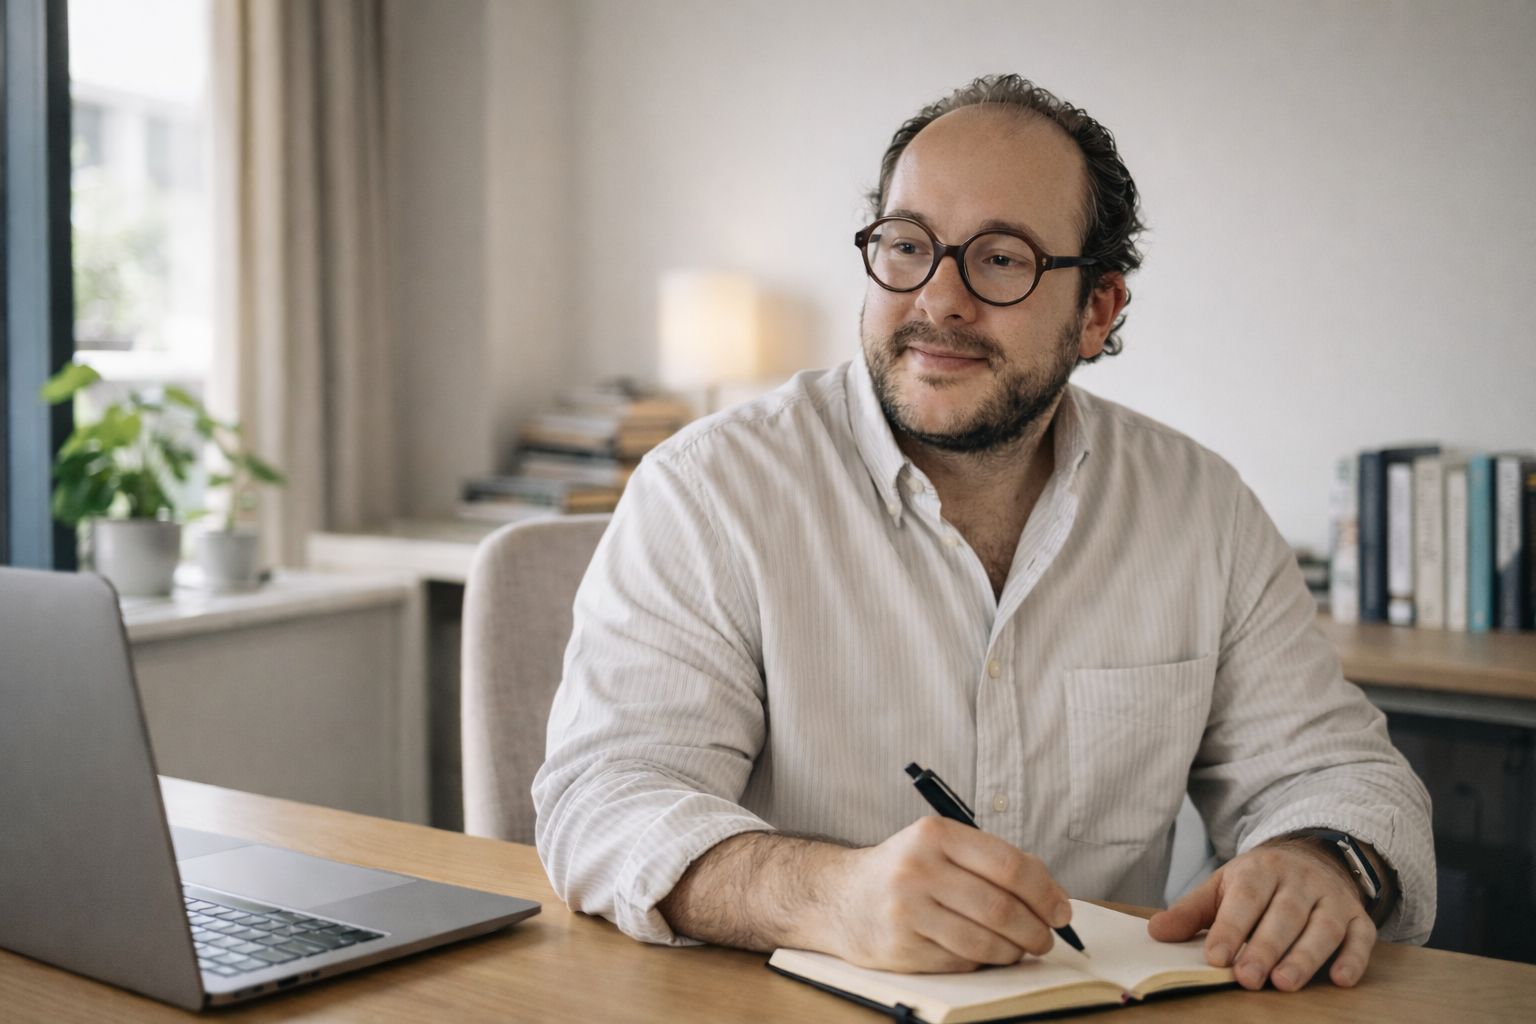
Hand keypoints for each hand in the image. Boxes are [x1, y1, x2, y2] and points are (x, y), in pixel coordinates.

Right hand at [810, 816, 1072, 971]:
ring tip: (1020, 949)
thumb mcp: (940, 847)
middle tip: (1046, 937)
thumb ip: (992, 861)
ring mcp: (907, 910)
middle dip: (1036, 929)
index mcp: (934, 834)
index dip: (1045, 892)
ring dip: (1014, 952)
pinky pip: (961, 963)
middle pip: (1001, 908)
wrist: (838, 897)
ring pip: (985, 942)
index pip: (1008, 865)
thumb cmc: (903, 871)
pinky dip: (983, 963)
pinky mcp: (901, 947)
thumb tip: (1051, 894)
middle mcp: (918, 869)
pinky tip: (985, 955)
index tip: (1060, 910)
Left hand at [1147, 838, 1375, 990]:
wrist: (1310, 857)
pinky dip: (1354, 959)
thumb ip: (1191, 911)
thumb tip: (1156, 932)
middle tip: (1247, 979)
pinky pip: (1362, 937)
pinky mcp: (1358, 916)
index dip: (1231, 929)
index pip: (1245, 899)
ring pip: (1322, 927)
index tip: (1216, 958)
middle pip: (1284, 915)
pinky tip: (1340, 979)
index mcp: (1259, 869)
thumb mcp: (1221, 887)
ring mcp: (1332, 897)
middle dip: (1265, 949)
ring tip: (1284, 984)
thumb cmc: (1257, 883)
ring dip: (1305, 957)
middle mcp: (1299, 880)